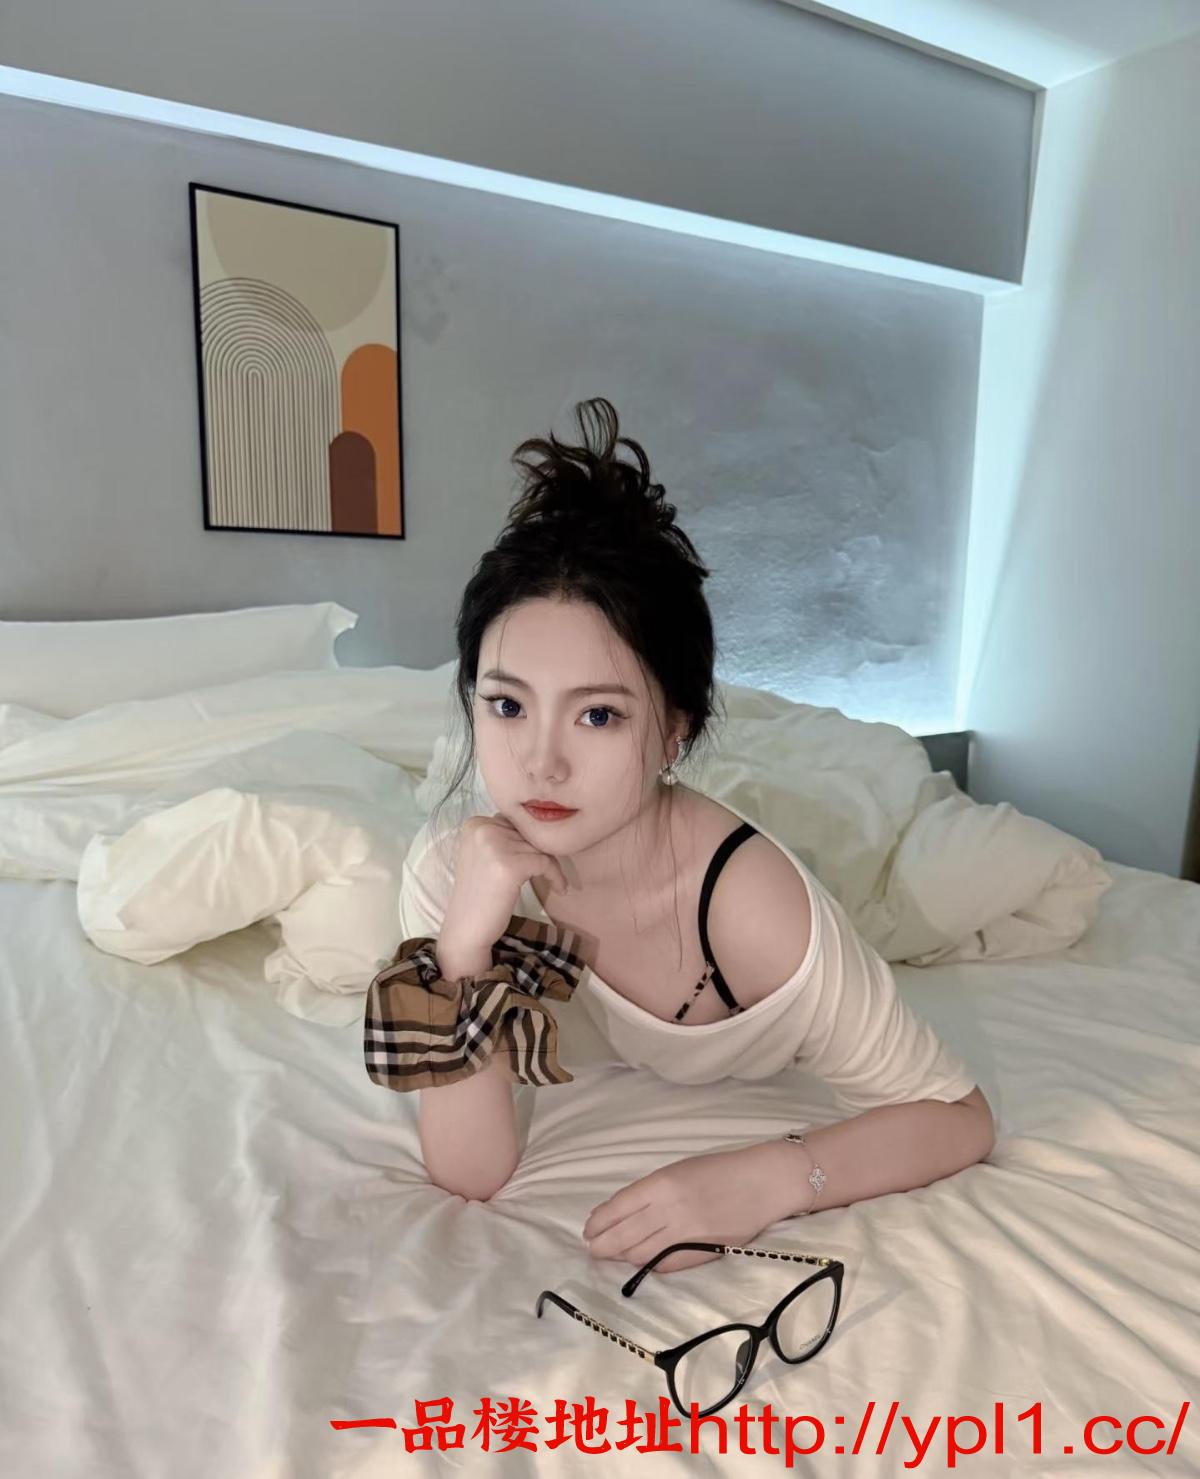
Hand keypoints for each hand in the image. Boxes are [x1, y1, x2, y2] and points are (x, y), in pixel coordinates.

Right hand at [441, 812, 570, 956]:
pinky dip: (556, 875)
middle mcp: (481, 829)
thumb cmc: (480, 895)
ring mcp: (494, 846)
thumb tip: (540, 827)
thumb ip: (504, 837)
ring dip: (551, 865)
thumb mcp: (485, 856)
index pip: (515, 822)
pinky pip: (545, 862)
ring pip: (539, 846)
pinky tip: (559, 888)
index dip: (529, 841)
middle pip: (528, 832)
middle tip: (549, 872)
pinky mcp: (509, 865)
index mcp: (474, 824)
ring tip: (554, 882)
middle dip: (540, 852)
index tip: (537, 860)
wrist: (467, 929)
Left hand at [582, 1146, 774, 1275]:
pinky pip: (665, 1265)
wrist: (763, 1183)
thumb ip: (652, 1192)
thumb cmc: (719, 1171)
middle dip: (603, 1246)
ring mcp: (685, 1234)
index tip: (588, 1230)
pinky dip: (649, 1264)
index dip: (599, 1222)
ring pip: (641, 1254)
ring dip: (622, 1257)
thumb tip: (622, 1212)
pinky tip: (641, 1262)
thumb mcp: (680, 1171)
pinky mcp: (701, 1253)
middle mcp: (669, 1210)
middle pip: (624, 1236)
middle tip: (593, 1249)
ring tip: (613, 1256)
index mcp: (662, 1184)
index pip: (618, 1208)